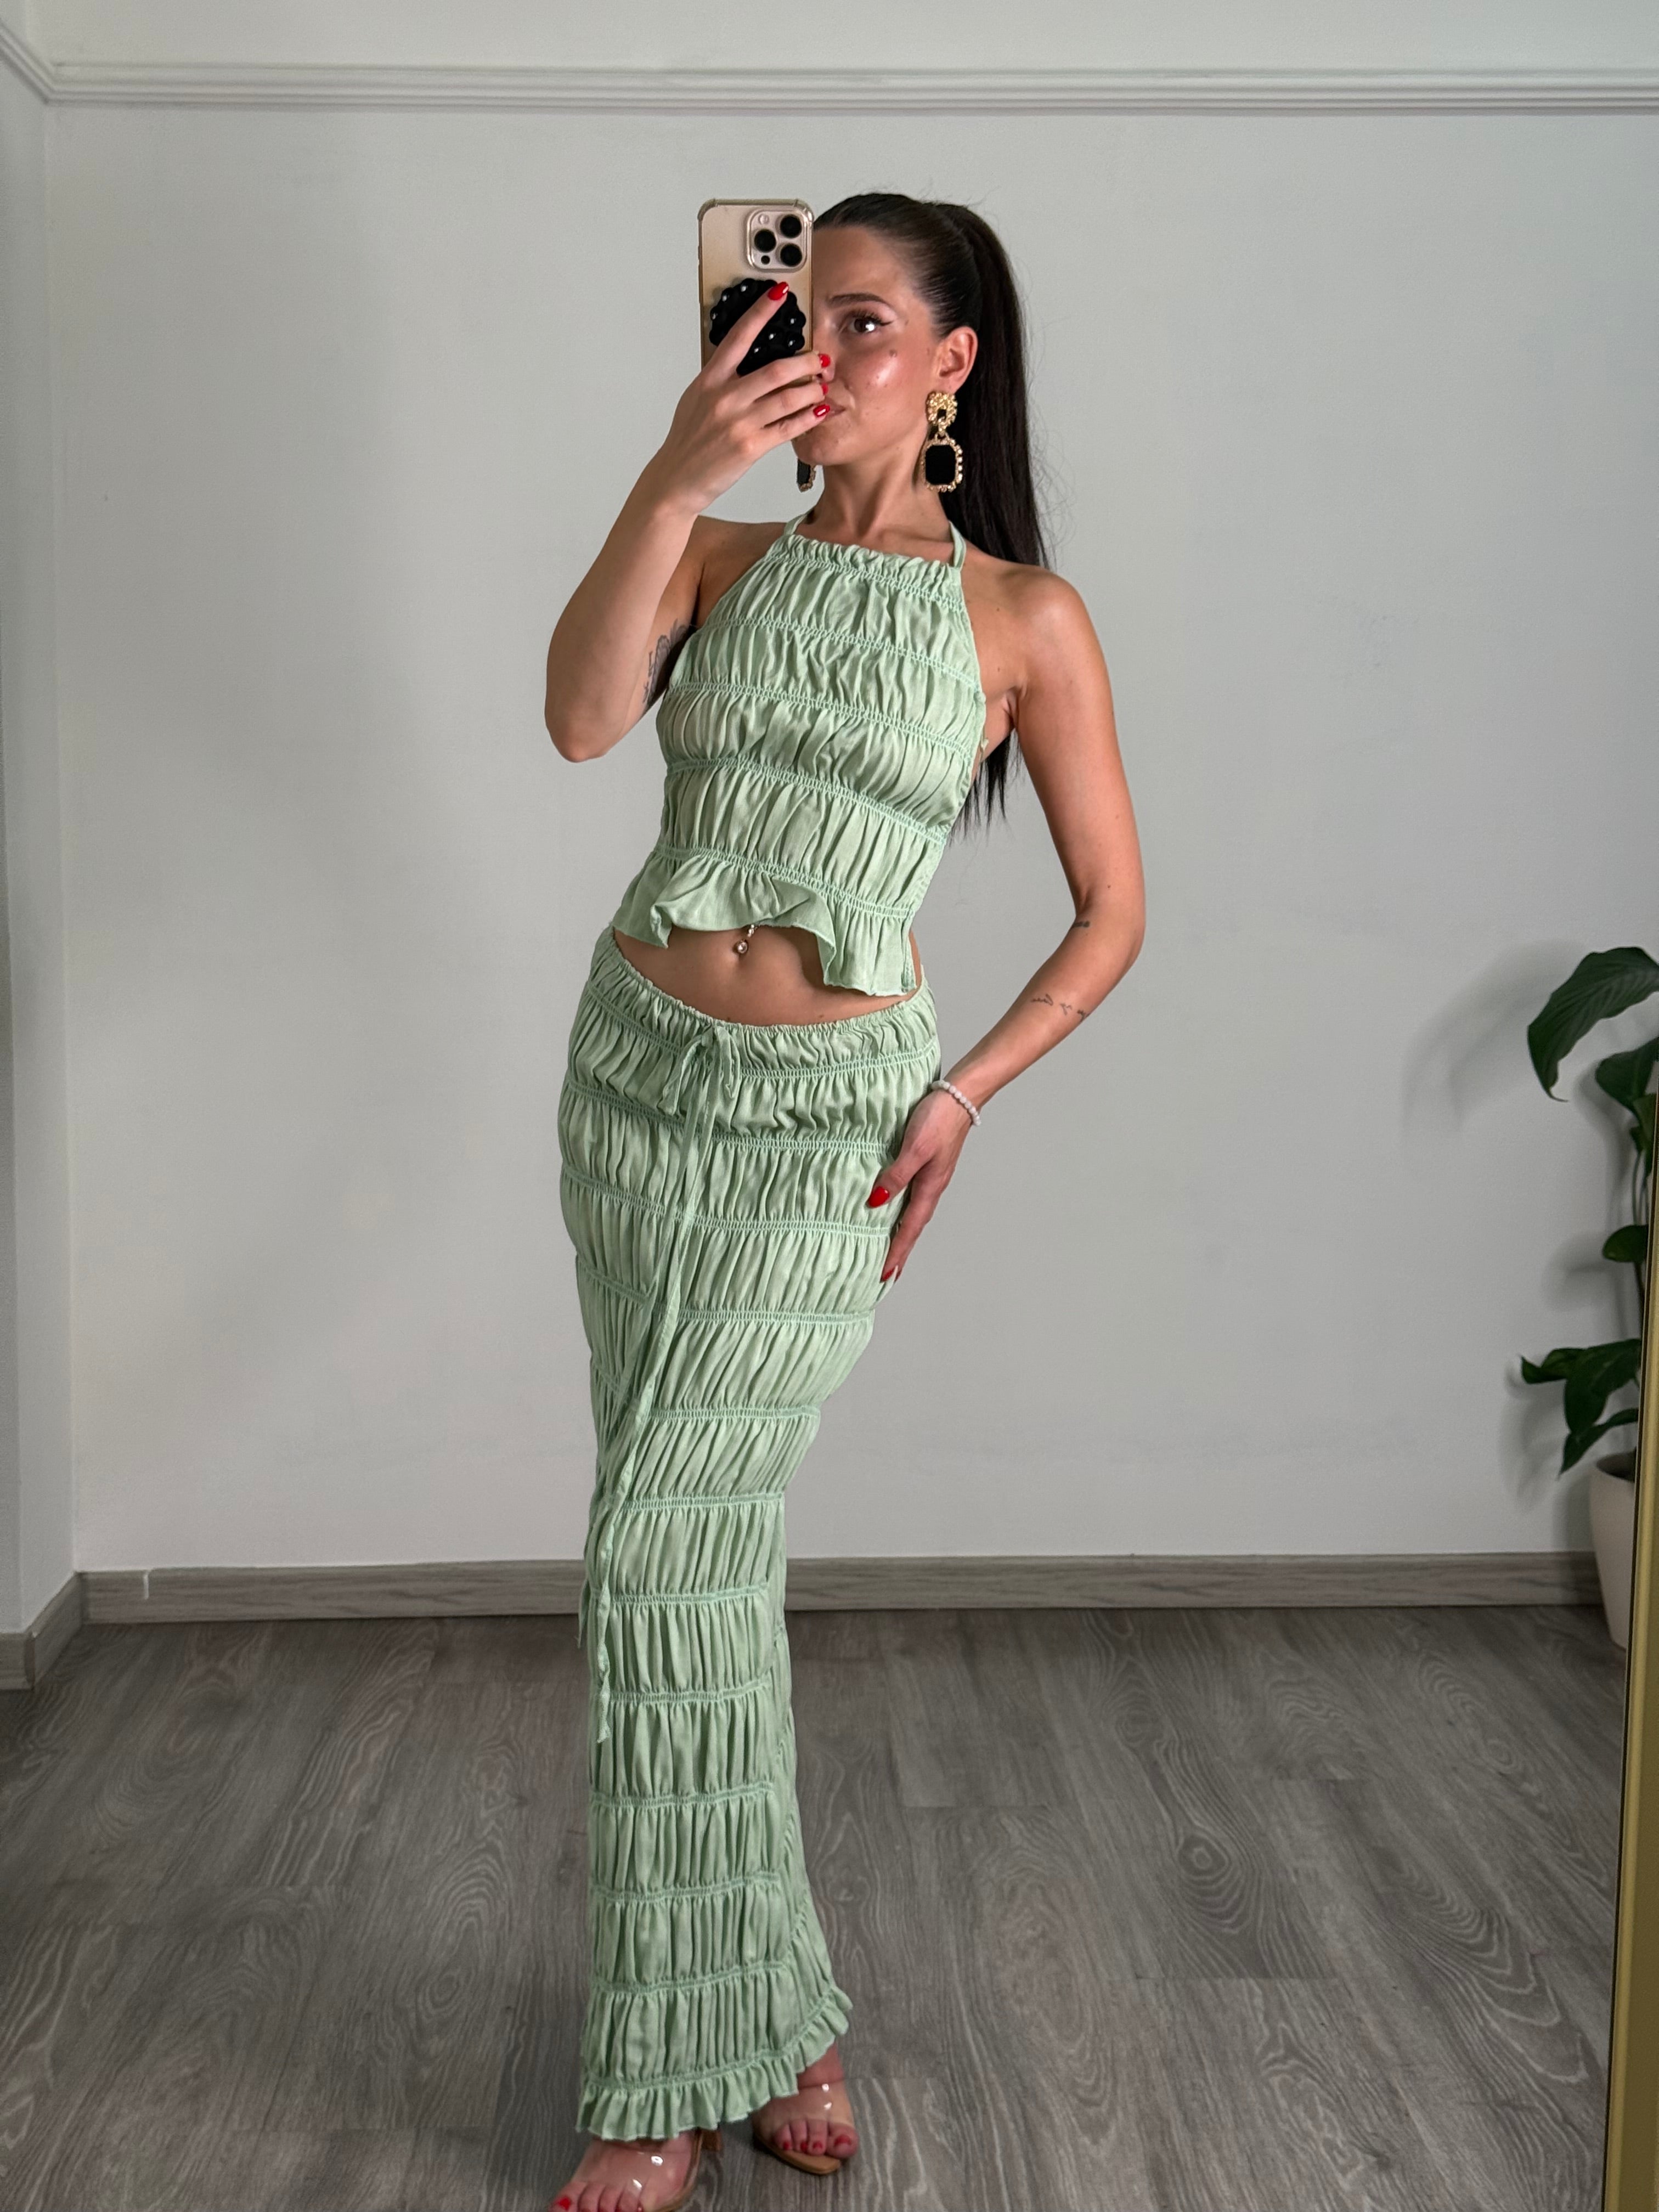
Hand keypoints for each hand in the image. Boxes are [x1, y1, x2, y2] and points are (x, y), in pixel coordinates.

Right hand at [646, 286, 828, 515]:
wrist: (676, 479)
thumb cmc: (688, 441)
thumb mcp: (696, 400)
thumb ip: (718, 379)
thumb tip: (739, 359)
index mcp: (710, 380)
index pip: (739, 336)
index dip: (761, 311)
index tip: (780, 291)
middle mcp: (724, 397)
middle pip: (776, 369)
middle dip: (806, 362)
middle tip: (821, 359)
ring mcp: (738, 423)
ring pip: (787, 398)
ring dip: (812, 390)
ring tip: (824, 386)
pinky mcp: (750, 447)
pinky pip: (788, 428)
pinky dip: (809, 417)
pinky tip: (821, 411)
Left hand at [865, 1088, 975, 1285]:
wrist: (959, 1095)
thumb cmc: (938, 1118)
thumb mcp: (915, 1148)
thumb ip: (896, 1175)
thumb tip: (875, 1202)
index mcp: (929, 1188)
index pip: (908, 1229)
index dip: (896, 1252)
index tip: (885, 1276)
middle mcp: (931, 1187)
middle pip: (912, 1227)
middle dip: (900, 1251)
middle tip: (886, 1274)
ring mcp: (930, 1176)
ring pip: (912, 1213)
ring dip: (900, 1233)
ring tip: (889, 1249)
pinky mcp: (927, 1164)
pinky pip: (911, 1196)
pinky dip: (901, 1211)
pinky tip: (892, 1209)